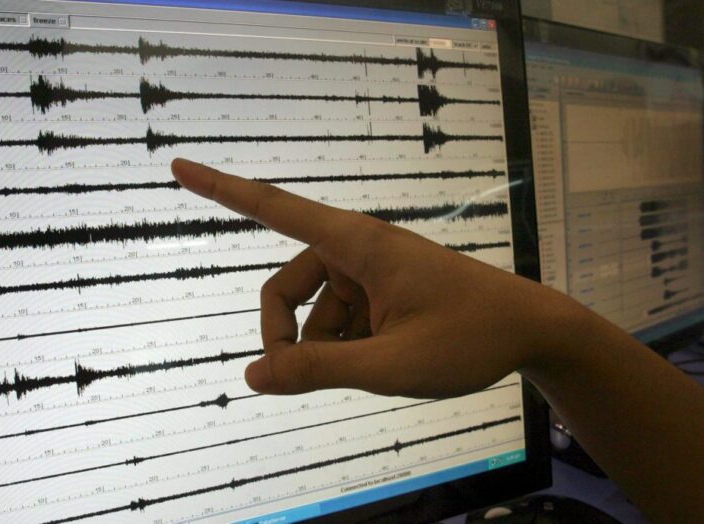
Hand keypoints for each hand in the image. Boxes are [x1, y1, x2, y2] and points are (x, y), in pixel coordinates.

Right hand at [171, 158, 580, 397]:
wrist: (530, 331)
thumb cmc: (469, 339)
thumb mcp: (390, 365)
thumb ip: (319, 371)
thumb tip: (253, 377)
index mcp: (357, 244)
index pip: (276, 208)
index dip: (222, 189)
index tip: (179, 166)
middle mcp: (357, 248)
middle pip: (287, 285)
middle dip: (284, 334)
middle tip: (292, 377)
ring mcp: (370, 270)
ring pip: (314, 309)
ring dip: (320, 346)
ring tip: (363, 371)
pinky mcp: (381, 289)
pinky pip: (339, 316)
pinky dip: (343, 344)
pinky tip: (377, 361)